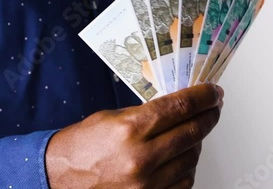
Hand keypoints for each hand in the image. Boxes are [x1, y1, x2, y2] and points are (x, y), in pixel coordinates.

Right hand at [46, 84, 223, 188]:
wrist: (58, 179)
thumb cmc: (81, 147)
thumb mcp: (112, 118)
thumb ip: (147, 113)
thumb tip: (180, 106)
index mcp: (130, 128)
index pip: (181, 106)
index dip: (203, 96)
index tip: (213, 92)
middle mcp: (141, 157)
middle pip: (193, 131)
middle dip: (209, 115)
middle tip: (214, 107)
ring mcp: (147, 184)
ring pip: (193, 157)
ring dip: (199, 141)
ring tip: (196, 130)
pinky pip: (184, 181)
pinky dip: (188, 166)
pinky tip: (183, 155)